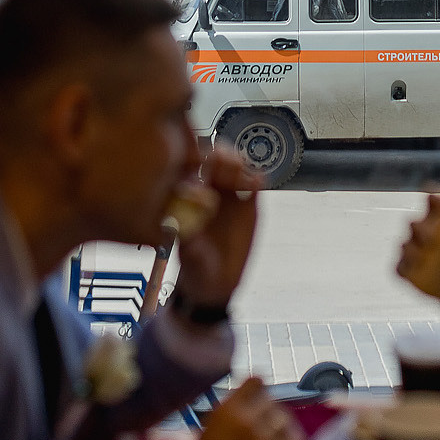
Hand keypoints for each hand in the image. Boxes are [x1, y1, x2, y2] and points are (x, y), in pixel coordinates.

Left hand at [175, 143, 260, 308]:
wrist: (215, 282)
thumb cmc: (194, 267)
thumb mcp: (189, 257)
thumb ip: (188, 241)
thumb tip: (180, 227)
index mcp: (186, 197)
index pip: (190, 168)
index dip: (197, 163)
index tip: (205, 169)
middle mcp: (206, 190)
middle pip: (214, 160)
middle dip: (223, 158)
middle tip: (232, 166)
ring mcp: (228, 195)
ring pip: (234, 167)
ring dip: (241, 166)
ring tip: (248, 177)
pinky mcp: (248, 204)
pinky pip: (253, 185)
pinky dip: (257, 179)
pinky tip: (258, 182)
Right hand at [175, 377, 301, 439]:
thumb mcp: (207, 435)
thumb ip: (228, 416)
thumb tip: (248, 404)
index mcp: (225, 410)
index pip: (256, 381)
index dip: (258, 390)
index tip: (257, 399)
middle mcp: (246, 421)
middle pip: (272, 402)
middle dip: (267, 412)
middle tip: (262, 426)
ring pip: (285, 421)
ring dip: (279, 428)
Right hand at [396, 190, 439, 309]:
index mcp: (433, 219)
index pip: (430, 204)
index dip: (433, 200)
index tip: (436, 198)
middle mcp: (418, 232)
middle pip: (414, 224)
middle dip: (421, 228)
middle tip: (434, 236)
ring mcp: (410, 252)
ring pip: (405, 246)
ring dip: (412, 249)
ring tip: (422, 256)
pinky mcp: (405, 271)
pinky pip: (398, 268)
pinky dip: (402, 268)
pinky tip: (411, 269)